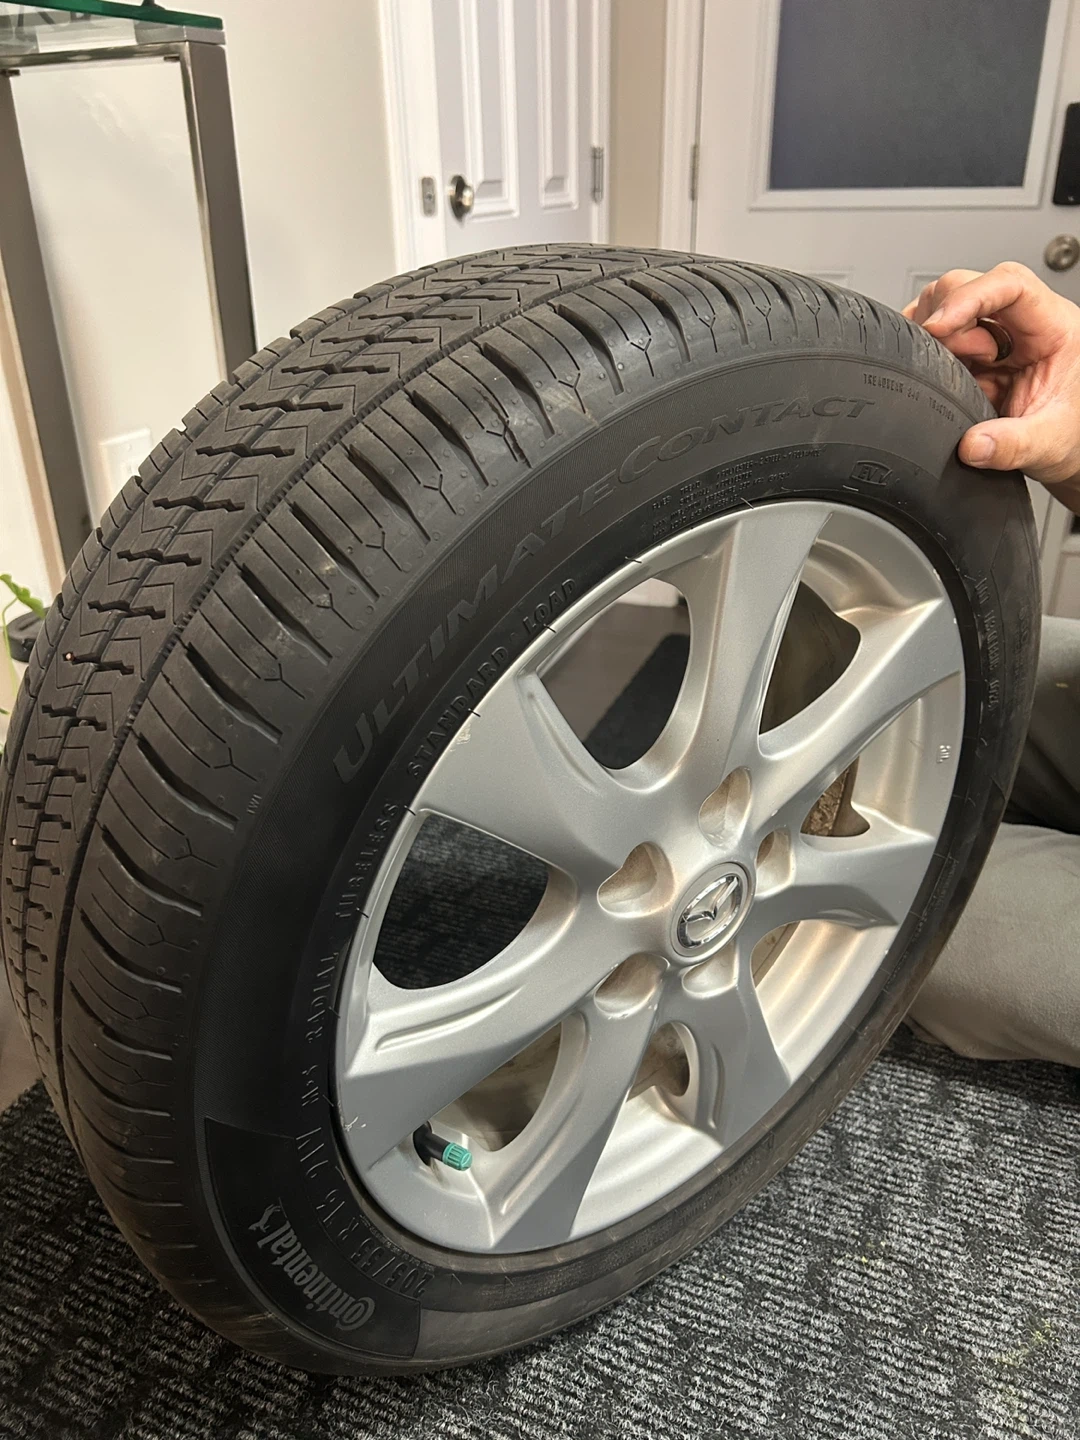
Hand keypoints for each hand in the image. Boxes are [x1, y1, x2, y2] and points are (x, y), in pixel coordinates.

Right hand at [903, 262, 1079, 513]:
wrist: (1068, 446)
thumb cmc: (1072, 430)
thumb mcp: (1050, 440)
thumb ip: (1014, 445)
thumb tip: (972, 445)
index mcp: (1052, 328)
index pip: (1009, 285)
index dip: (969, 297)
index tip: (937, 326)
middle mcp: (1020, 324)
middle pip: (968, 287)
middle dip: (946, 325)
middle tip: (952, 367)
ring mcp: (992, 337)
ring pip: (944, 309)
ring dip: (933, 342)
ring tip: (953, 378)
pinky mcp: (970, 355)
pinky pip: (935, 340)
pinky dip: (924, 357)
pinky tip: (938, 380)